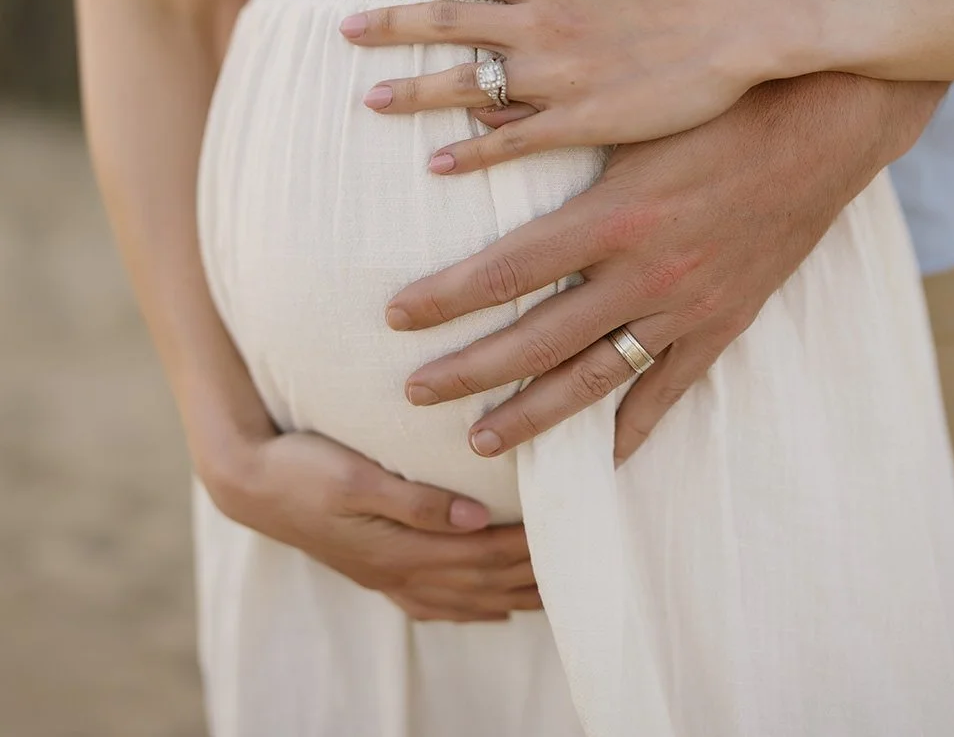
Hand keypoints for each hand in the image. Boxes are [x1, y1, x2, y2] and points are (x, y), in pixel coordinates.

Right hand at [203, 428, 539, 621]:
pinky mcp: (374, 568)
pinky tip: (489, 609)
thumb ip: (415, 499)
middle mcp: (397, 570)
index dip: (527, 549)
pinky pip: (433, 602)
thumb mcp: (355, 477)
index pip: (481, 555)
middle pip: (480, 583)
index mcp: (397, 548)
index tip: (570, 535)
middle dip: (530, 578)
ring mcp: (385, 575)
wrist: (249, 482)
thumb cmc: (301, 469)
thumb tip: (475, 517)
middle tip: (580, 568)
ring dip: (508, 597)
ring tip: (551, 596)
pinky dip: (469, 608)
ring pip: (461, 598)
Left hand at [341, 0, 793, 173]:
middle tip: (345, 34)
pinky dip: (470, 151)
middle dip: (389, 29)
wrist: (744, 22)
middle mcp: (539, 21)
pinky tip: (438, 162)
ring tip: (372, 100)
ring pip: (466, 85)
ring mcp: (556, 73)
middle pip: (444, 26)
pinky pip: (511, 138)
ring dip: (413, 93)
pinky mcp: (581, 118)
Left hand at [383, 73, 942, 462]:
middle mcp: (645, 271)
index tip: (395, 317)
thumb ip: (551, 128)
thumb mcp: (628, 114)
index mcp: (613, 214)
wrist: (819, 127)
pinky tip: (602, 458)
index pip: (507, 269)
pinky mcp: (725, 321)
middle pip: (538, 337)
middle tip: (412, 393)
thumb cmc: (717, 106)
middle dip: (469, 369)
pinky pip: (672, 386)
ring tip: (482, 441)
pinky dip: (636, 425)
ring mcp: (687, 305)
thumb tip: (470, 120)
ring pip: (596, 376)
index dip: (446, 298)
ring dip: (534, 413)